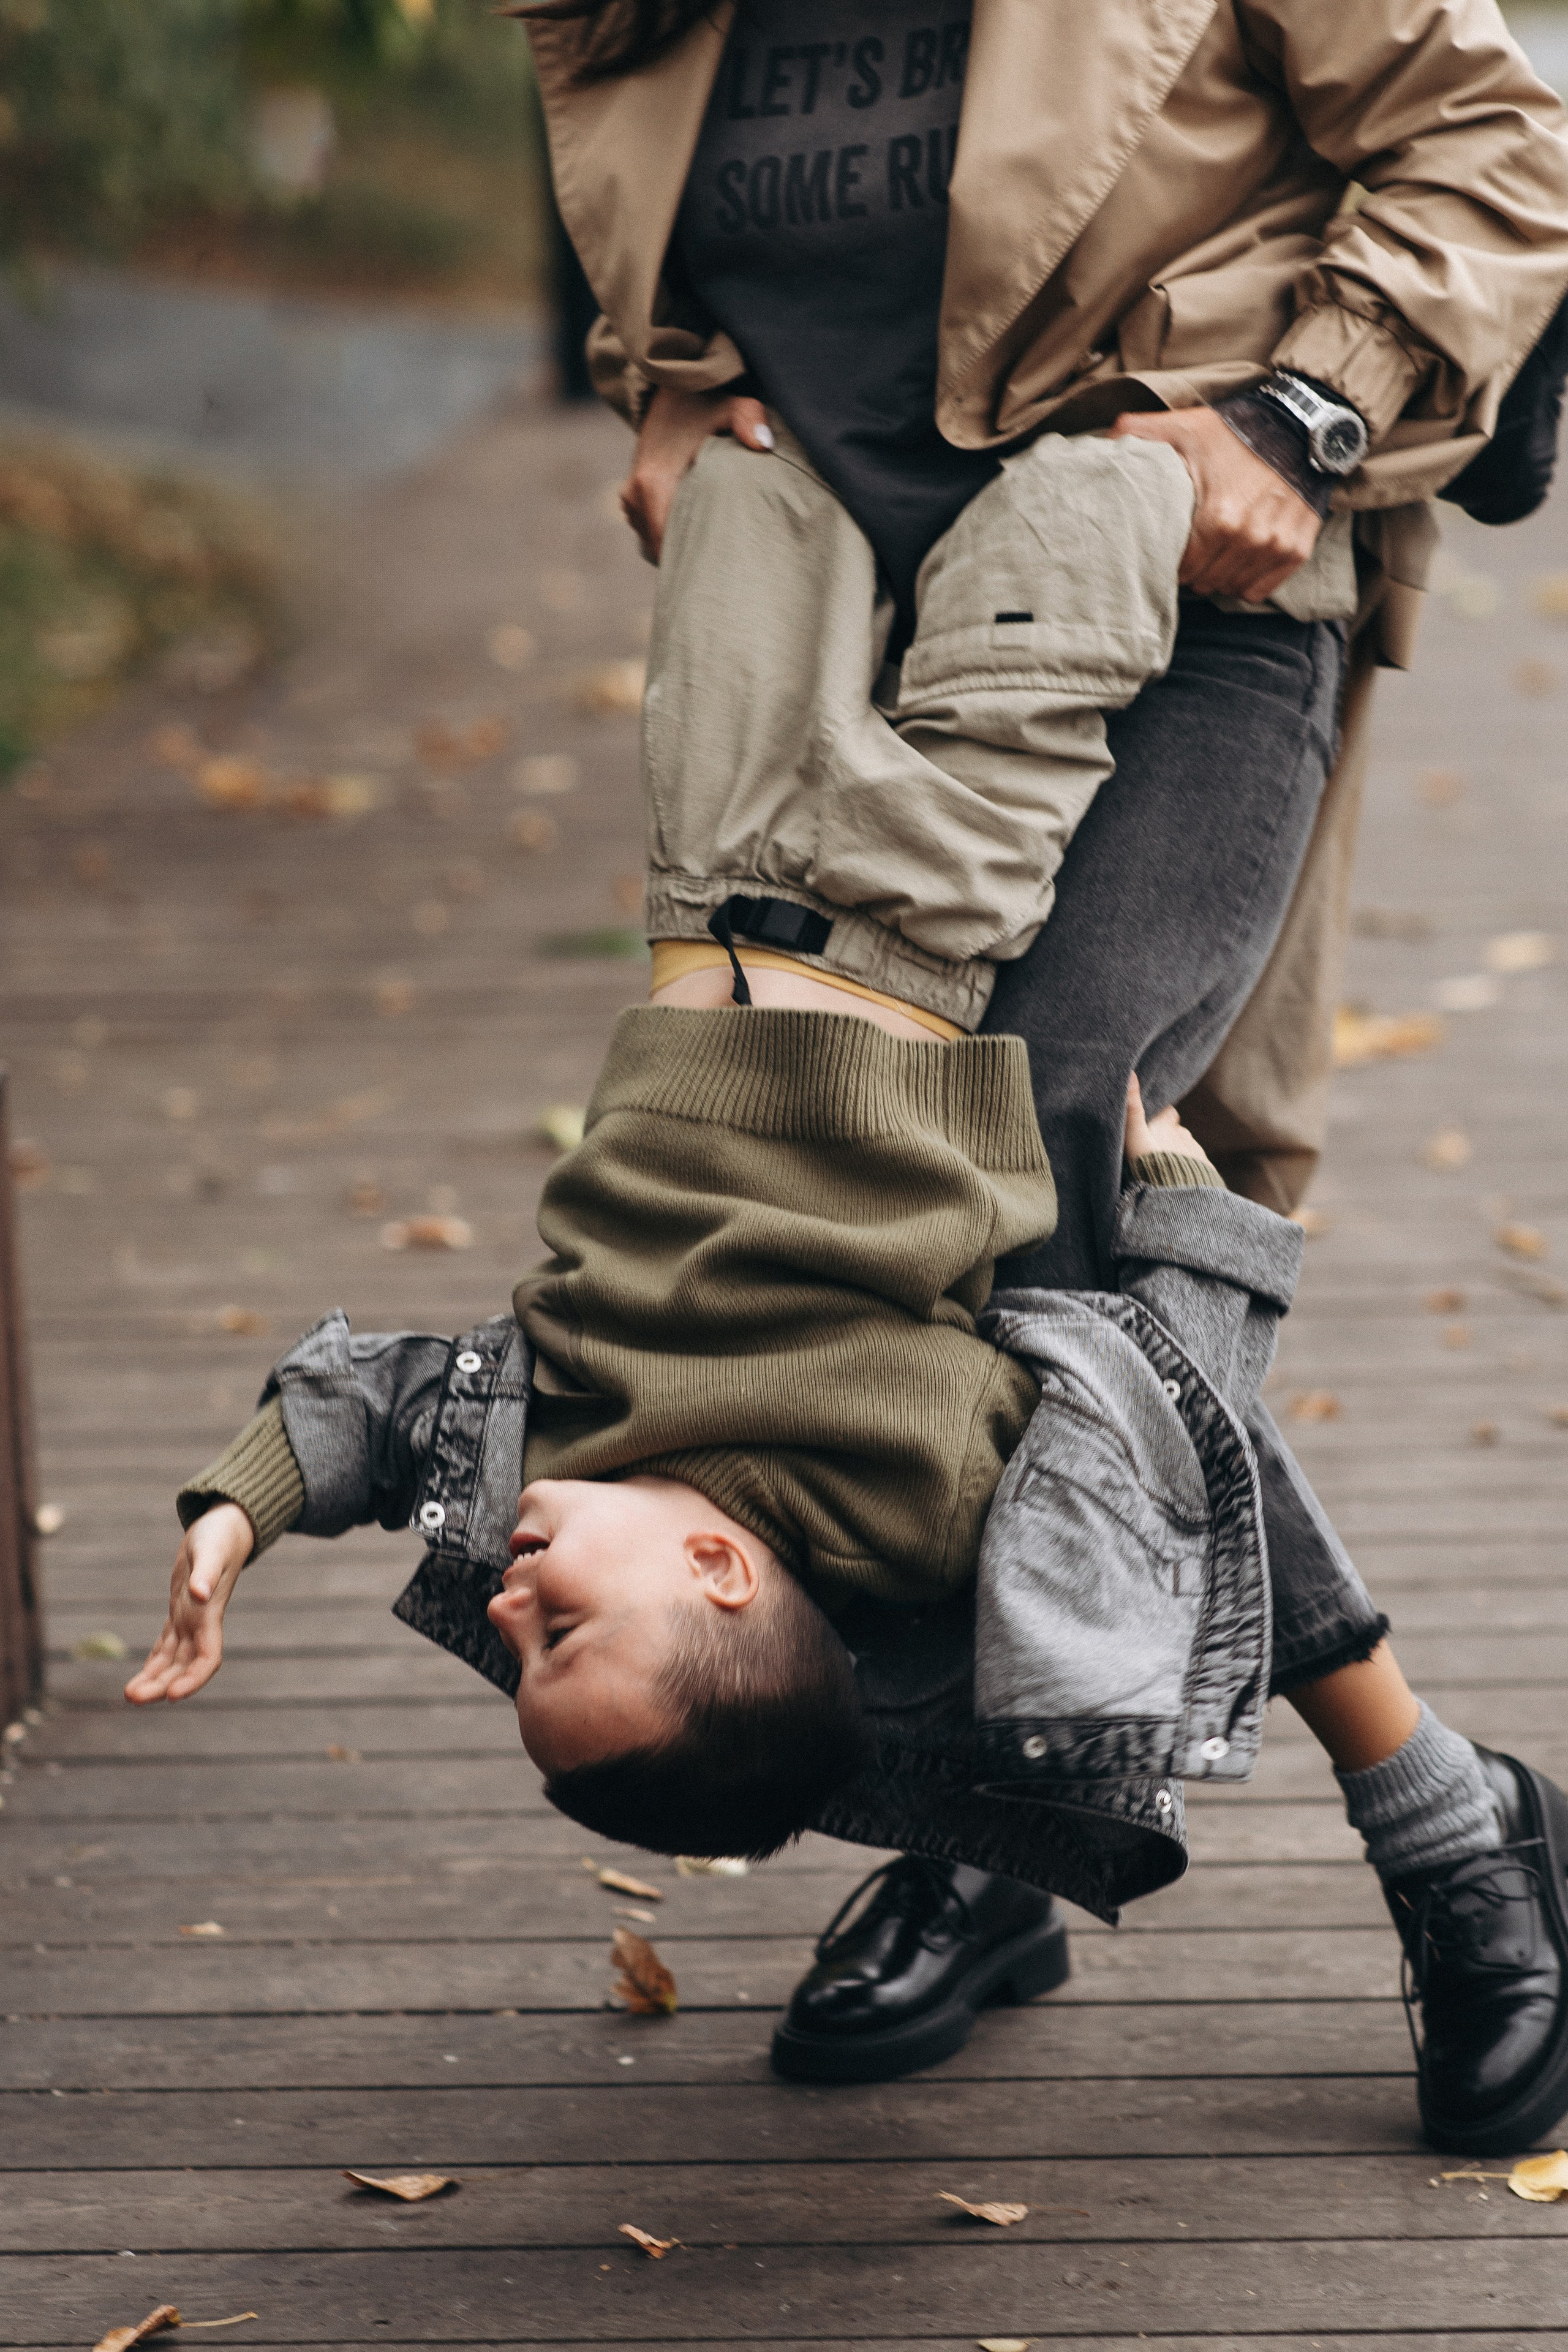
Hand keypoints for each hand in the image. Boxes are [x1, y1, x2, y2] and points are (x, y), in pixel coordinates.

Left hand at [124, 1502, 253, 1705]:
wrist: (225, 1527)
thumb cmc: (220, 1536)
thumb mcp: (212, 1550)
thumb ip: (207, 1573)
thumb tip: (200, 1594)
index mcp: (211, 1614)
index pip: (208, 1658)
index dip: (193, 1680)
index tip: (172, 1695)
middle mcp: (201, 1623)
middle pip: (184, 1666)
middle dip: (162, 1686)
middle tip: (133, 1698)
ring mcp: (191, 1619)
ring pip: (173, 1660)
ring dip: (154, 1680)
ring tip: (129, 1696)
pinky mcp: (180, 1612)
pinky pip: (167, 1646)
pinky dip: (154, 1663)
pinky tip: (141, 1678)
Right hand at [619, 385, 773, 562]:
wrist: (671, 387)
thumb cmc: (706, 402)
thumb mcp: (733, 405)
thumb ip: (750, 419)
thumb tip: (763, 446)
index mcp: (653, 484)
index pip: (666, 545)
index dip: (690, 564)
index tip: (716, 577)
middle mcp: (634, 496)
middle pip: (661, 548)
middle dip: (688, 559)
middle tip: (722, 571)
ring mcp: (629, 500)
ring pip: (656, 541)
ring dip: (680, 544)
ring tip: (711, 549)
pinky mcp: (632, 499)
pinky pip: (652, 530)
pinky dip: (672, 532)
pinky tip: (697, 530)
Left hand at [1109, 405, 1320, 603]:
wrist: (1300, 425)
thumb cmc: (1235, 430)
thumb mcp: (1184, 426)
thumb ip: (1139, 434)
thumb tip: (1102, 442)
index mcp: (1217, 518)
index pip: (1181, 569)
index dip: (1170, 560)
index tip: (1166, 548)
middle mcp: (1249, 538)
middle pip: (1203, 582)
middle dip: (1193, 570)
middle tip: (1190, 548)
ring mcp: (1275, 546)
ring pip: (1229, 588)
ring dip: (1218, 576)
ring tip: (1213, 551)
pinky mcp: (1296, 550)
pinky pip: (1258, 590)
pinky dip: (1246, 579)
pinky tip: (1239, 557)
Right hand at [1125, 1074, 1214, 1173]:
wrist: (1176, 1195)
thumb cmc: (1150, 1164)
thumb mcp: (1135, 1135)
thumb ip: (1132, 1108)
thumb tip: (1130, 1074)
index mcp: (1169, 1126)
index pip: (1168, 1113)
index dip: (1161, 1116)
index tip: (1154, 1121)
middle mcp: (1184, 1136)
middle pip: (1177, 1131)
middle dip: (1169, 1136)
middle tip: (1155, 1147)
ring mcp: (1196, 1153)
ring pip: (1186, 1148)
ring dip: (1177, 1153)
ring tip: (1164, 1166)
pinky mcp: (1204, 1170)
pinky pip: (1195, 1166)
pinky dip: (1187, 1169)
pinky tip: (1178, 1179)